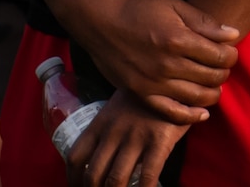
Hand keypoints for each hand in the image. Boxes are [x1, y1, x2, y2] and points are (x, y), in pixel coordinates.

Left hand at [65, 89, 191, 186]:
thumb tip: (101, 156)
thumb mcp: (119, 106)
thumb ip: (108, 127)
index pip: (76, 157)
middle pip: (93, 174)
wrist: (177, 74)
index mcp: (100, 123)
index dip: (73, 180)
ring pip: (115, 179)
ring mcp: (136, 137)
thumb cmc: (148, 95)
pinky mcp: (159, 140)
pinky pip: (147, 175)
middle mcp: (114, 132)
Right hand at [68, 0, 238, 122]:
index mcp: (178, 39)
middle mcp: (167, 64)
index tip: (230, 52)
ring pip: (195, 97)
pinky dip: (189, 116)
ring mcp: (153, 82)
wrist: (101, 21)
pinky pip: (169, 112)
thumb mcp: (175, 6)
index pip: (220, 56)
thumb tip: (233, 35)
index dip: (231, 56)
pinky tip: (202, 114)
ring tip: (215, 87)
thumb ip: (205, 22)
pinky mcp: (140, 93)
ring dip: (212, 94)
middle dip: (223, 73)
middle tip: (223, 68)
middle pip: (211, 77)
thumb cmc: (139, 10)